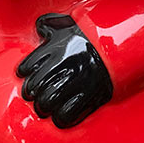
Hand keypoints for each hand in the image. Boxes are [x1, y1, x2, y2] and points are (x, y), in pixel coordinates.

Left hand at [16, 14, 112, 128]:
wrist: (119, 45)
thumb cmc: (92, 35)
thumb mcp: (70, 24)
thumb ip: (51, 24)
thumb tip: (39, 27)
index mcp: (56, 48)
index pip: (28, 66)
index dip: (24, 74)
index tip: (26, 77)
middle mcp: (63, 65)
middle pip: (35, 87)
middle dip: (32, 94)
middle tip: (35, 96)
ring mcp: (76, 81)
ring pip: (47, 103)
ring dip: (44, 107)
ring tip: (46, 107)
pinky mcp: (90, 95)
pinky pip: (67, 114)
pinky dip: (60, 118)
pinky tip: (60, 115)